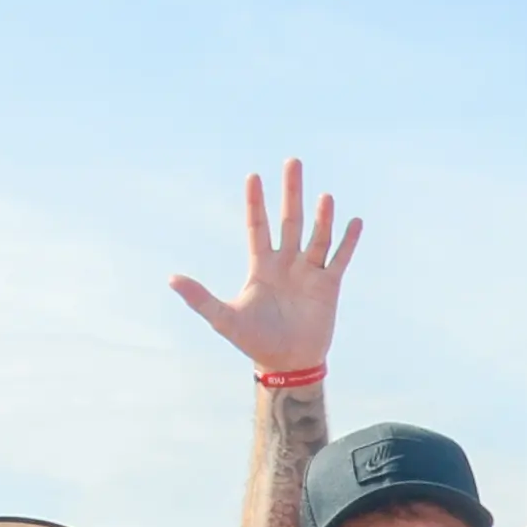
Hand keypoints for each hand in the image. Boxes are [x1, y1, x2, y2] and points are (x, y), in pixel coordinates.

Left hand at [168, 160, 362, 376]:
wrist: (288, 364)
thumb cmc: (254, 341)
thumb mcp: (223, 318)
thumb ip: (200, 298)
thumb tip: (171, 279)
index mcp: (261, 266)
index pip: (257, 226)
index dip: (255, 203)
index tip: (253, 177)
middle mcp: (286, 263)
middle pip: (290, 220)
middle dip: (291, 192)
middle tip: (293, 162)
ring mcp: (309, 273)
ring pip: (317, 236)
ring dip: (321, 216)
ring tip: (324, 196)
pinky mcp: (329, 286)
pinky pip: (340, 258)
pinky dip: (349, 241)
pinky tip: (355, 221)